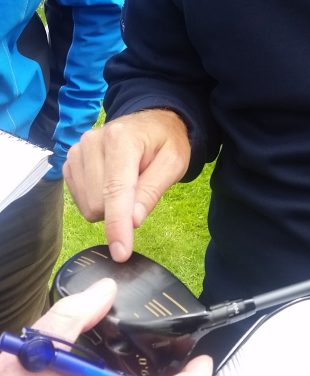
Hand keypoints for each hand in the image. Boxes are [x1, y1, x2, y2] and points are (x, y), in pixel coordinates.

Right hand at [64, 109, 191, 260]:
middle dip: (120, 210)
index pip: (115, 190)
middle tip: (139, 189)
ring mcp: (77, 151)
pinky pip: (79, 199)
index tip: (121, 253)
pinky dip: (96, 200)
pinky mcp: (69, 162)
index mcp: (121, 139)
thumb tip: (133, 221)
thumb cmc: (165, 143)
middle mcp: (92, 142)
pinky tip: (109, 182)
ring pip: (87, 205)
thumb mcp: (173, 164)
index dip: (118, 225)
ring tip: (127, 181)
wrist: (150, 123)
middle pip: (98, 203)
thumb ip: (152, 191)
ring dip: (108, 205)